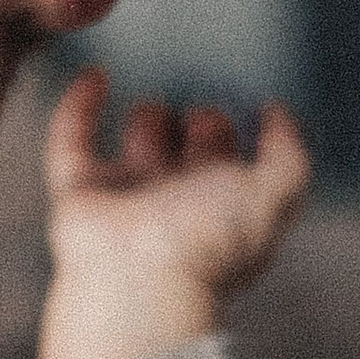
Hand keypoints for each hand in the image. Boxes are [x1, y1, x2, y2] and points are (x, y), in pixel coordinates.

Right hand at [35, 69, 311, 358]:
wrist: (143, 282)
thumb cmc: (211, 242)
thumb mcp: (274, 194)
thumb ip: (288, 153)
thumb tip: (277, 112)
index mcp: (219, 204)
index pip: (228, 153)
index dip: (231, 129)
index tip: (234, 110)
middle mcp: (175, 198)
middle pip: (187, 141)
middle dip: (196, 121)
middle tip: (198, 119)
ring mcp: (126, 195)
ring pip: (139, 139)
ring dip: (150, 115)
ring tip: (156, 116)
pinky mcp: (79, 193)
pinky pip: (71, 141)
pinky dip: (79, 106)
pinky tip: (97, 76)